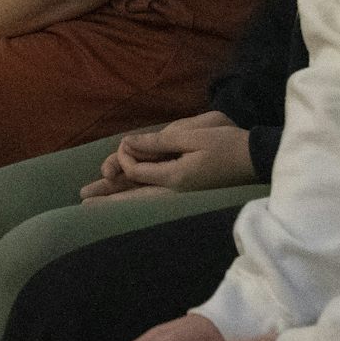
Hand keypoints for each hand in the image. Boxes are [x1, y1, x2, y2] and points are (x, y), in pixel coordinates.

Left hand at [81, 111, 253, 199]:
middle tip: (83, 201)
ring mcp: (181, 194)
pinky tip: (124, 196)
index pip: (137, 171)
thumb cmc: (227, 145)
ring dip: (118, 199)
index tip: (125, 144)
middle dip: (108, 197)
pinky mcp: (186, 192)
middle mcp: (174, 191)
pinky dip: (136, 197)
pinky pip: (154, 197)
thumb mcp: (192, 137)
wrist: (257, 160)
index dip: (124, 158)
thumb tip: (129, 144)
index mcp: (175, 178)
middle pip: (134, 196)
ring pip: (142, 199)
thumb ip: (159, 142)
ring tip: (92, 204)